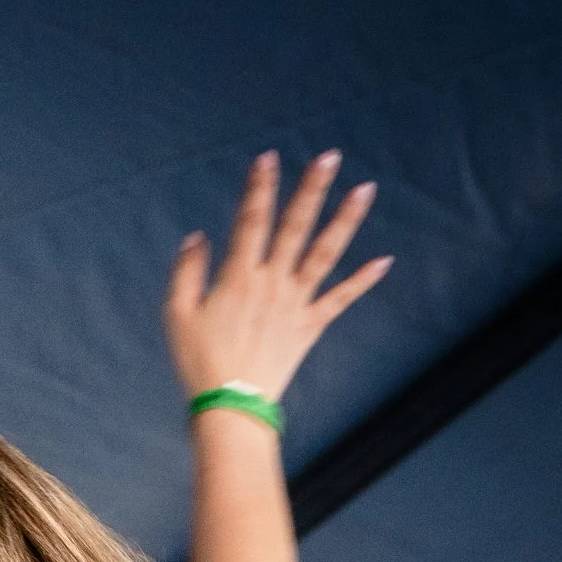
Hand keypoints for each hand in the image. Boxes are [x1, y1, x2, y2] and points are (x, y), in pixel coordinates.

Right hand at [166, 150, 390, 403]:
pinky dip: (362, 281)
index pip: (251, 222)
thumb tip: (197, 237)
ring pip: (325, 253)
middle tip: (330, 157)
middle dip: (312, 189)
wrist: (229, 405)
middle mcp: (272, 283)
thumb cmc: (197, 361)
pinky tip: (384, 261)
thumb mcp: (177, 315)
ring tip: (365, 189)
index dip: (259, 188)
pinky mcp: (309, 326)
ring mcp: (295, 303)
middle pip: (295, 227)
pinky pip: (340, 299)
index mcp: (238, 277)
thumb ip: (187, 273)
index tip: (267, 159)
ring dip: (345, 220)